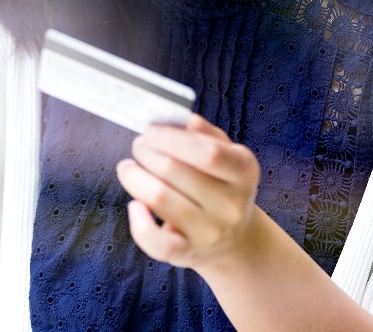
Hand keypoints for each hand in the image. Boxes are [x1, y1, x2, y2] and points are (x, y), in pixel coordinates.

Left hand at [115, 114, 261, 271]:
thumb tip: (184, 120)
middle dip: (146, 152)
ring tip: (128, 168)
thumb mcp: (226, 155)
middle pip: (174, 171)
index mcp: (243, 170)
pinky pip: (157, 242)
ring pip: (160, 198)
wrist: (234, 239)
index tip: (150, 130)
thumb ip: (206, 134)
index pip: (208, 153)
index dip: (171, 138)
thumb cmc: (220, 184)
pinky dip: (139, 223)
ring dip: (134, 177)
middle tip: (139, 146)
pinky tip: (135, 205)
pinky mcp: (188, 253)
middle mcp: (231, 204)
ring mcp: (210, 231)